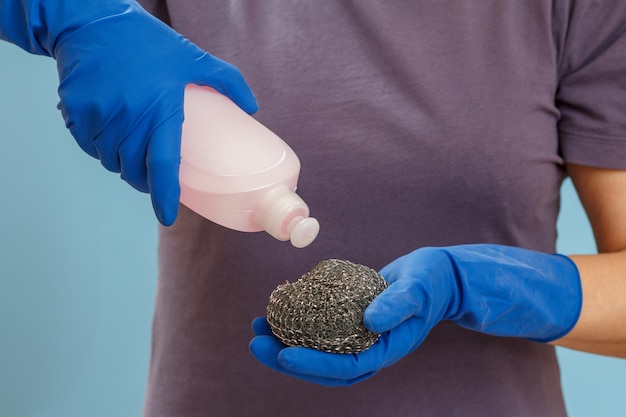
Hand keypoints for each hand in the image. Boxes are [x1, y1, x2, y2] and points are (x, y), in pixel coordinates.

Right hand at [1, 0, 257, 224]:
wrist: (93, 21)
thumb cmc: (147, 41)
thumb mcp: (193, 57)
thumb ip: (227, 81)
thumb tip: (252, 108)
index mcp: (161, 108)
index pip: (163, 165)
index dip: (165, 195)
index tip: (167, 215)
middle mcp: (129, 117)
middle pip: (134, 169)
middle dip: (144, 180)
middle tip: (152, 176)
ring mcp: (99, 115)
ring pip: (110, 159)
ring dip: (122, 163)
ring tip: (131, 151)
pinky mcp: (76, 112)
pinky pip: (89, 145)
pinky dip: (99, 147)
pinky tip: (109, 134)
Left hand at [249, 244, 581, 385]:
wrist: (440, 276)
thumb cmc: (434, 280)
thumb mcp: (422, 286)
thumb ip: (400, 302)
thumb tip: (370, 320)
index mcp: (385, 347)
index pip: (345, 367)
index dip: (311, 363)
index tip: (281, 351)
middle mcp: (369, 348)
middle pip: (322, 367)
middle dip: (285, 358)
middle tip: (254, 339)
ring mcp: (359, 337)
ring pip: (317, 352)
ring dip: (285, 343)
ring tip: (256, 327)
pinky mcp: (352, 322)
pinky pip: (321, 332)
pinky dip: (298, 327)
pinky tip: (279, 312)